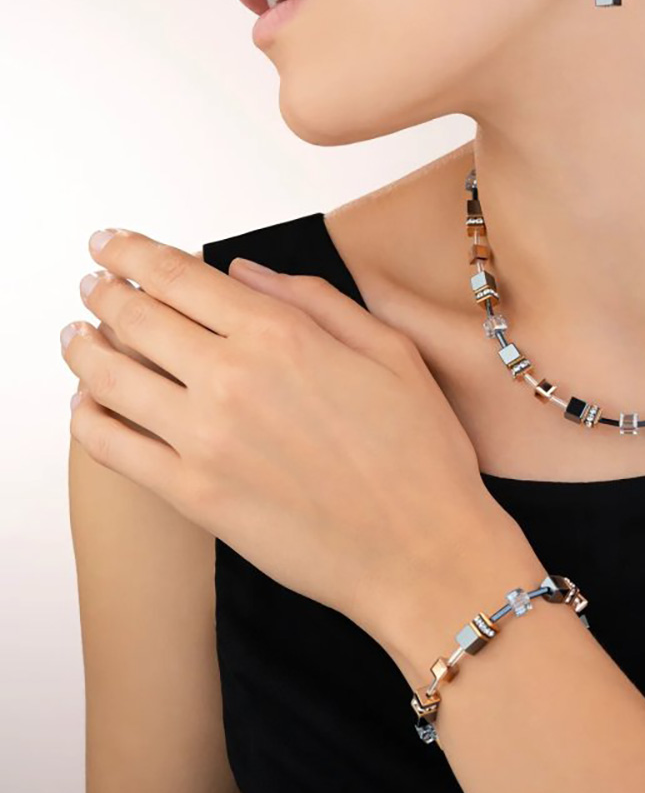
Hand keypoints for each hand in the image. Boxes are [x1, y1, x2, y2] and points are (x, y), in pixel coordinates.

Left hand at [61, 227, 527, 647]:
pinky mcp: (192, 496)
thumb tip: (244, 270)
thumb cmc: (420, 453)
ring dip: (82, 347)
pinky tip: (85, 406)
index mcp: (281, 335)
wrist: (421, 550)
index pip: (180, 275)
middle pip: (135, 316)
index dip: (134, 251)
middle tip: (91, 281)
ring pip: (109, 377)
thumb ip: (316, 300)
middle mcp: (231, 377)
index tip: (112, 242)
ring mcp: (204, 439)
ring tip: (75, 335)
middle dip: (103, 289)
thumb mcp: (392, 351)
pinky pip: (112, 448)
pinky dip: (85, 419)